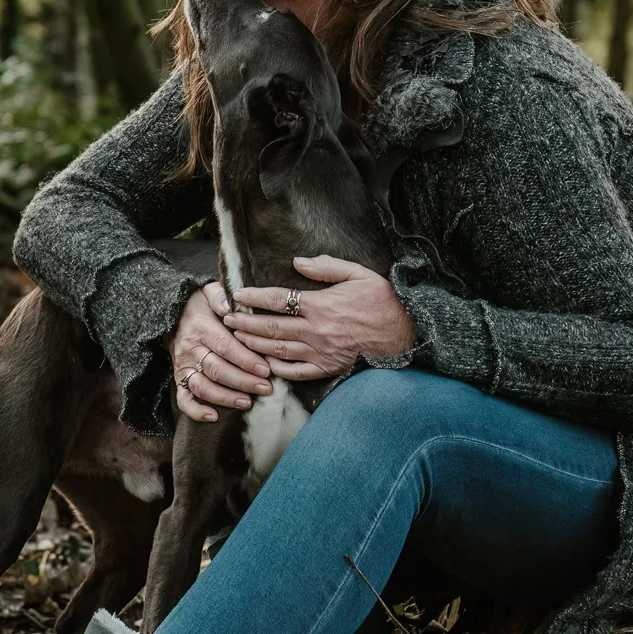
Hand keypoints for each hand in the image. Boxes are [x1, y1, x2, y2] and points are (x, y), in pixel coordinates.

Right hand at [172, 282, 270, 422]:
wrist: (171, 314)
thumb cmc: (200, 305)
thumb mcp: (209, 291)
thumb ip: (220, 296)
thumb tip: (230, 307)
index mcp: (201, 327)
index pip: (225, 346)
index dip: (246, 359)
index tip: (266, 369)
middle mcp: (190, 349)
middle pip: (217, 369)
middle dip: (243, 381)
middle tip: (266, 388)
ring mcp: (183, 366)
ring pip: (203, 387)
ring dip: (225, 397)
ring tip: (247, 402)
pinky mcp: (178, 378)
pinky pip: (183, 399)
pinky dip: (196, 411)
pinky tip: (214, 416)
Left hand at [225, 256, 415, 380]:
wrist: (405, 332)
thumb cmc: (381, 300)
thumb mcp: (357, 273)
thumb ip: (326, 267)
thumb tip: (298, 262)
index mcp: (321, 305)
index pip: (279, 299)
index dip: (255, 296)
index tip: (239, 294)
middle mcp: (316, 330)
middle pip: (271, 327)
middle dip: (245, 322)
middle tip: (227, 319)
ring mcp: (320, 352)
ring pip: (278, 349)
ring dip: (254, 344)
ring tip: (237, 339)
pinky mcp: (327, 368)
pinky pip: (296, 372)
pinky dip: (277, 368)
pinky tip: (264, 362)